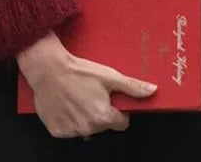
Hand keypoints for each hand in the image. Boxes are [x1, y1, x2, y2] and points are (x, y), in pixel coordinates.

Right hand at [16, 32, 157, 138]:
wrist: (48, 69)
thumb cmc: (78, 71)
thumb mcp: (109, 76)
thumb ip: (132, 87)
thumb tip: (152, 91)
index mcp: (103, 117)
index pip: (122, 123)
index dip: (119, 110)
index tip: (110, 99)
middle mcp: (88, 128)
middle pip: (103, 125)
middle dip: (100, 112)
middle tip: (92, 93)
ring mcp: (71, 131)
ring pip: (86, 128)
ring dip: (84, 116)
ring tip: (77, 96)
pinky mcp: (57, 131)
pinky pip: (68, 128)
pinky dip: (69, 118)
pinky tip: (66, 103)